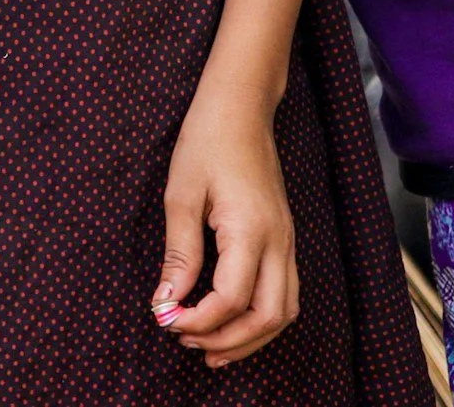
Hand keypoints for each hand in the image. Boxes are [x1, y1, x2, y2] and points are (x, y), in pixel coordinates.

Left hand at [153, 89, 296, 367]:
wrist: (241, 107)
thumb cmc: (207, 142)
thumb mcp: (181, 195)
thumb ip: (180, 254)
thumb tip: (168, 301)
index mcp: (251, 230)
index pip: (231, 300)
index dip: (198, 320)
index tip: (165, 319)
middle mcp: (278, 241)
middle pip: (268, 317)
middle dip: (229, 341)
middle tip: (187, 343)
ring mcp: (287, 240)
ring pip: (284, 310)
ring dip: (250, 337)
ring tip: (211, 346)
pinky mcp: (285, 237)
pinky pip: (285, 292)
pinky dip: (262, 317)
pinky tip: (232, 320)